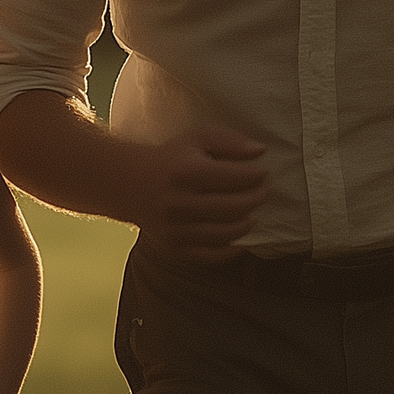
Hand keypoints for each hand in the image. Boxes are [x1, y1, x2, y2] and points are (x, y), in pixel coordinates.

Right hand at [131, 126, 265, 263]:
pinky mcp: (174, 248)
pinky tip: (236, 233)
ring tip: (250, 211)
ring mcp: (176, 229)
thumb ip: (230, 141)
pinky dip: (232, 248)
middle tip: (261, 191)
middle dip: (257, 198)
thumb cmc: (172, 158)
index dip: (257, 175)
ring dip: (248, 222)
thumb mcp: (197, 138)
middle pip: (236, 207)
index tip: (261, 172)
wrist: (131, 184)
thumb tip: (260, 152)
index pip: (237, 177)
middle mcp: (179, 203)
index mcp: (186, 172)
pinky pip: (213, 255)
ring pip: (228, 233)